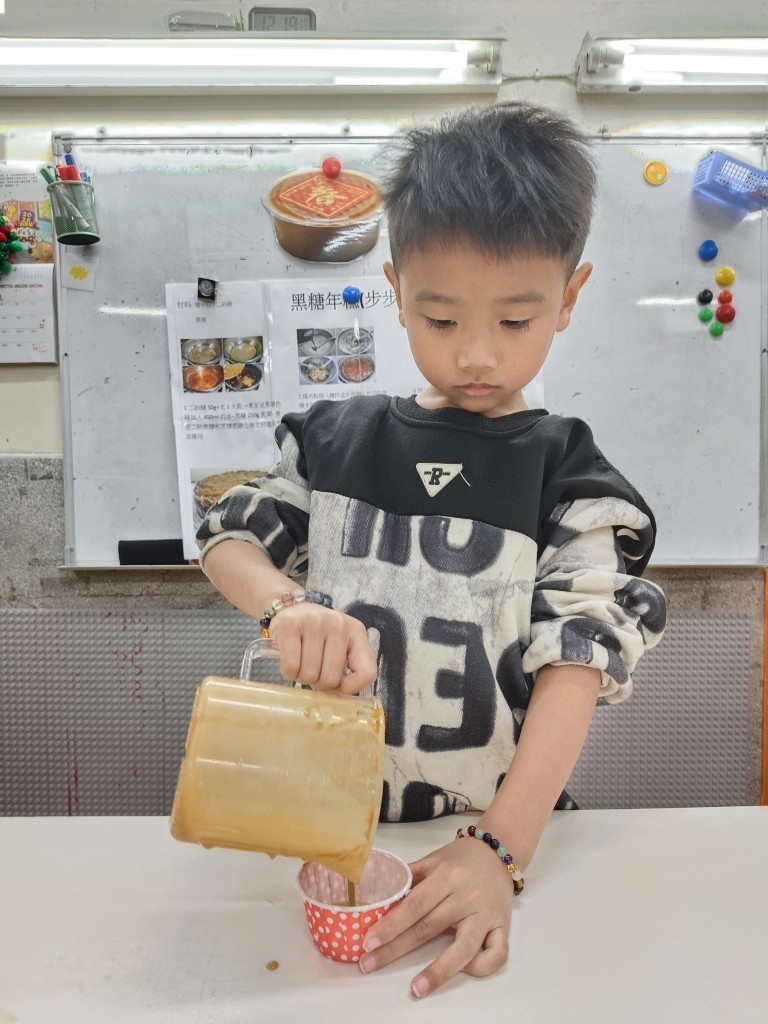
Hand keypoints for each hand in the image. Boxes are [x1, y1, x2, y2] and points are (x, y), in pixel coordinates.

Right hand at [268, 602, 376, 693]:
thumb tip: (339, 697)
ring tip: (301, 663)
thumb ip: (347, 669)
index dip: (352, 688)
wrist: (292, 608)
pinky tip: (290, 660)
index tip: (339, 687)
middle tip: (314, 671)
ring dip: (302, 677)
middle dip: (319, 682)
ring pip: (309, 674)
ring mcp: (314, 622)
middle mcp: (338, 624)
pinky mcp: (290, 625)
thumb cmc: (319, 635)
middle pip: (331, 678)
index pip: (367, 672)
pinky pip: (291, 666)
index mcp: (356, 632)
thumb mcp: (341, 646)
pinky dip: (288, 672)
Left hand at [358, 836, 512, 996]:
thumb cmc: (461, 858)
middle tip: (369, 963)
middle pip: (429, 927)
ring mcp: (486, 915)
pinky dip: (480, 967)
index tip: (369, 941)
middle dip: (396, 948)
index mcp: (447, 876)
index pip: (416, 904)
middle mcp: (467, 897)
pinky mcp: (503, 928)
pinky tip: (463, 971)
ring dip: (439, 970)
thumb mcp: (433, 860)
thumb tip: (377, 896)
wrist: (498, 851)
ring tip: (416, 987)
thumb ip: (409, 877)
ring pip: (463, 948)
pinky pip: (497, 954)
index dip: (391, 924)